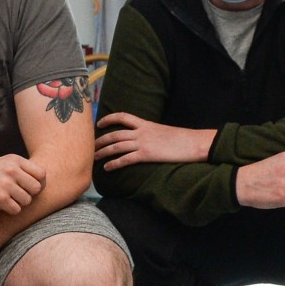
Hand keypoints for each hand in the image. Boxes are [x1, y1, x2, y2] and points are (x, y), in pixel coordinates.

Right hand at [0, 155, 45, 214]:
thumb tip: (44, 183)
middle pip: (36, 189)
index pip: (42, 173)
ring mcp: (5, 183)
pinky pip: (16, 210)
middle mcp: (11, 169)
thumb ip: (21, 170)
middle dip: (28, 195)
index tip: (30, 188)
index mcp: (14, 160)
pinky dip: (9, 210)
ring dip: (17, 203)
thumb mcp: (3, 164)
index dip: (39, 183)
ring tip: (4, 198)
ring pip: (27, 201)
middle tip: (15, 195)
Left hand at [95, 111, 213, 169]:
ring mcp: (143, 143)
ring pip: (116, 146)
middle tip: (90, 146)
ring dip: (103, 152)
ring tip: (93, 158)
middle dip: (100, 140)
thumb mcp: (164, 132)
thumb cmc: (183, 139)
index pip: (123, 117)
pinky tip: (107, 168)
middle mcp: (142, 132)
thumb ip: (152, 134)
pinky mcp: (146, 155)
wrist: (194, 143)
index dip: (109, 119)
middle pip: (115, 134)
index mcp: (146, 124)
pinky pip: (125, 159)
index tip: (100, 123)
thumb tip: (147, 140)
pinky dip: (114, 163)